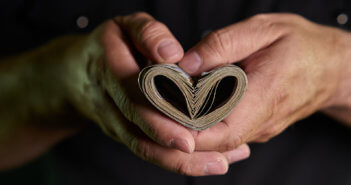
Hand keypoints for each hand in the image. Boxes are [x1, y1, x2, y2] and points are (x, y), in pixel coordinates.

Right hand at [65, 12, 249, 175]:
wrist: (74, 74)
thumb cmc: (107, 46)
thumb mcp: (125, 26)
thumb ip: (148, 33)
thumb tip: (173, 53)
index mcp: (109, 70)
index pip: (135, 98)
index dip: (160, 119)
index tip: (188, 139)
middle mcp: (110, 103)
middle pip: (140, 133)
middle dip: (177, 152)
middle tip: (217, 162)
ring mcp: (114, 123)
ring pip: (144, 148)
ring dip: (180, 162)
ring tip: (218, 165)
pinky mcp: (122, 132)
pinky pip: (146, 149)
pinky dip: (174, 159)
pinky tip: (204, 160)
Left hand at [178, 13, 350, 150]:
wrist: (331, 66)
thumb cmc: (301, 45)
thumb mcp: (262, 30)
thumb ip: (222, 44)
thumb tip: (186, 63)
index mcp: (265, 95)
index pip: (222, 130)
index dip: (189, 130)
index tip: (164, 114)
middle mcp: (262, 120)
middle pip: (214, 142)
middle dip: (181, 131)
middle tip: (158, 108)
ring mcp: (260, 128)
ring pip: (218, 141)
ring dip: (191, 129)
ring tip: (170, 106)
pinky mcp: (257, 127)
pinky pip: (227, 133)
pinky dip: (205, 125)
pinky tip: (193, 107)